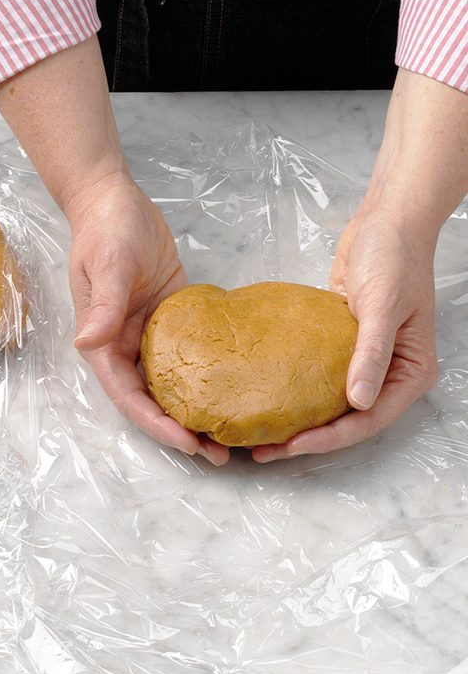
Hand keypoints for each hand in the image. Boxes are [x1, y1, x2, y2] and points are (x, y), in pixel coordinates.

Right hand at [66, 172, 230, 465]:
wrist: (116, 201)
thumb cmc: (105, 231)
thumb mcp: (107, 265)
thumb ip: (103, 305)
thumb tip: (88, 345)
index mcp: (105, 344)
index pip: (129, 397)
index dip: (156, 424)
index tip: (189, 444)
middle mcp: (127, 348)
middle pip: (153, 400)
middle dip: (182, 430)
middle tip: (222, 453)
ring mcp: (152, 335)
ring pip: (174, 385)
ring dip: (199, 410)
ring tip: (234, 434)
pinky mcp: (175, 319)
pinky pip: (191, 355)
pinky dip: (210, 376)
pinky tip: (235, 388)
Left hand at [252, 209, 439, 462]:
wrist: (385, 222)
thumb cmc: (394, 259)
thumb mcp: (383, 307)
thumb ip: (372, 354)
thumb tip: (359, 402)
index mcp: (410, 373)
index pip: (368, 420)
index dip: (329, 438)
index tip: (292, 446)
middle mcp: (389, 374)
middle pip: (347, 419)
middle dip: (309, 438)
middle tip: (265, 451)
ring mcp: (364, 360)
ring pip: (331, 402)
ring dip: (300, 419)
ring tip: (263, 434)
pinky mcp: (341, 345)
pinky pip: (320, 377)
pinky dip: (299, 390)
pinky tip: (271, 396)